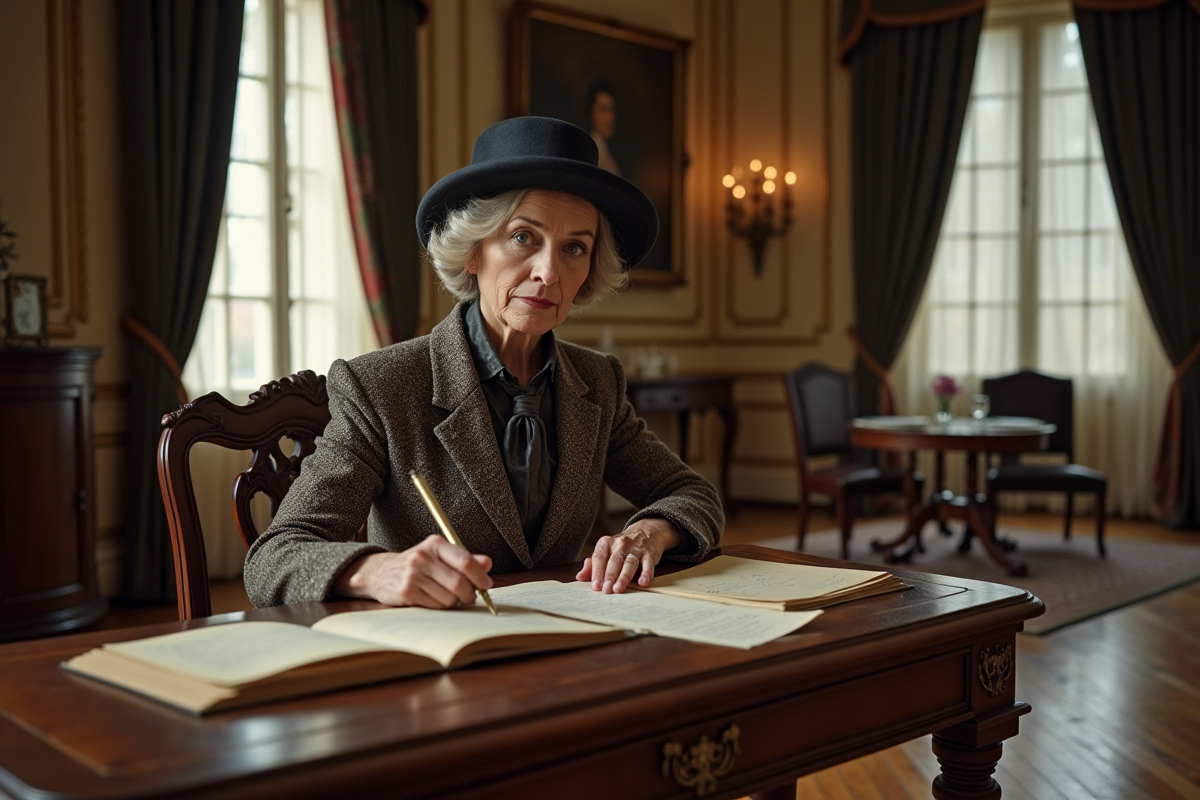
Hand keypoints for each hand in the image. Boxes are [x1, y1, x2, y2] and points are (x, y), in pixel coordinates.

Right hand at [334, 535, 492, 607]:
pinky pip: (435, 606)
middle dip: (469, 594)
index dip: (480, 575)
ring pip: (449, 597)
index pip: (465, 560)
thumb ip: (464, 559)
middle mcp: (423, 557)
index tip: (486, 584)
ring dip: (454, 602)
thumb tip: (488, 563)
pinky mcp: (406, 592)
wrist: (380, 572)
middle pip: (459, 582)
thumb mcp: (439, 555)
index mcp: (435, 544)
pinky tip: (435, 600)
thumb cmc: (417, 564)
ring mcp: (413, 575)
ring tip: (449, 597)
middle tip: (470, 597)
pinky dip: (441, 607)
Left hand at [576, 518, 681, 593]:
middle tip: (606, 590)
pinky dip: (646, 574)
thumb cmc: (620, 548)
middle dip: (610, 576)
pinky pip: (647, 564)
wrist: (645, 533)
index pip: (599, 557)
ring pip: (629, 563)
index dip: (597, 572)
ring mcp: (635, 548)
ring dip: (624, 577)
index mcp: (606, 543)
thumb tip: (579, 577)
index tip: (596, 586)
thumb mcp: (605, 552)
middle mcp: (620, 544)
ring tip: (619, 589)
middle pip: (614, 561)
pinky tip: (643, 583)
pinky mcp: (648, 554)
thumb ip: (592, 565)